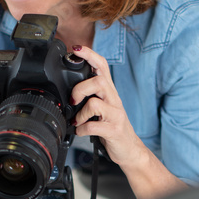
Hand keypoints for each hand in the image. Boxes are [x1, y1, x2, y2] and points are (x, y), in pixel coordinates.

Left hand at [70, 45, 143, 169]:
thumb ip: (91, 96)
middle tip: (73, 101)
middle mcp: (114, 100)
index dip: (90, 54)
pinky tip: (81, 131)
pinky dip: (82, 129)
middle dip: (80, 89)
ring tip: (78, 120)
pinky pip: (93, 126)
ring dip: (81, 113)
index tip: (76, 48)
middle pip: (99, 81)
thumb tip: (69, 90)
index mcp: (109, 92)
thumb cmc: (112, 128)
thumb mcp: (102, 109)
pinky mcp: (114, 130)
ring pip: (95, 102)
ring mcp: (115, 115)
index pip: (102, 66)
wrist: (129, 149)